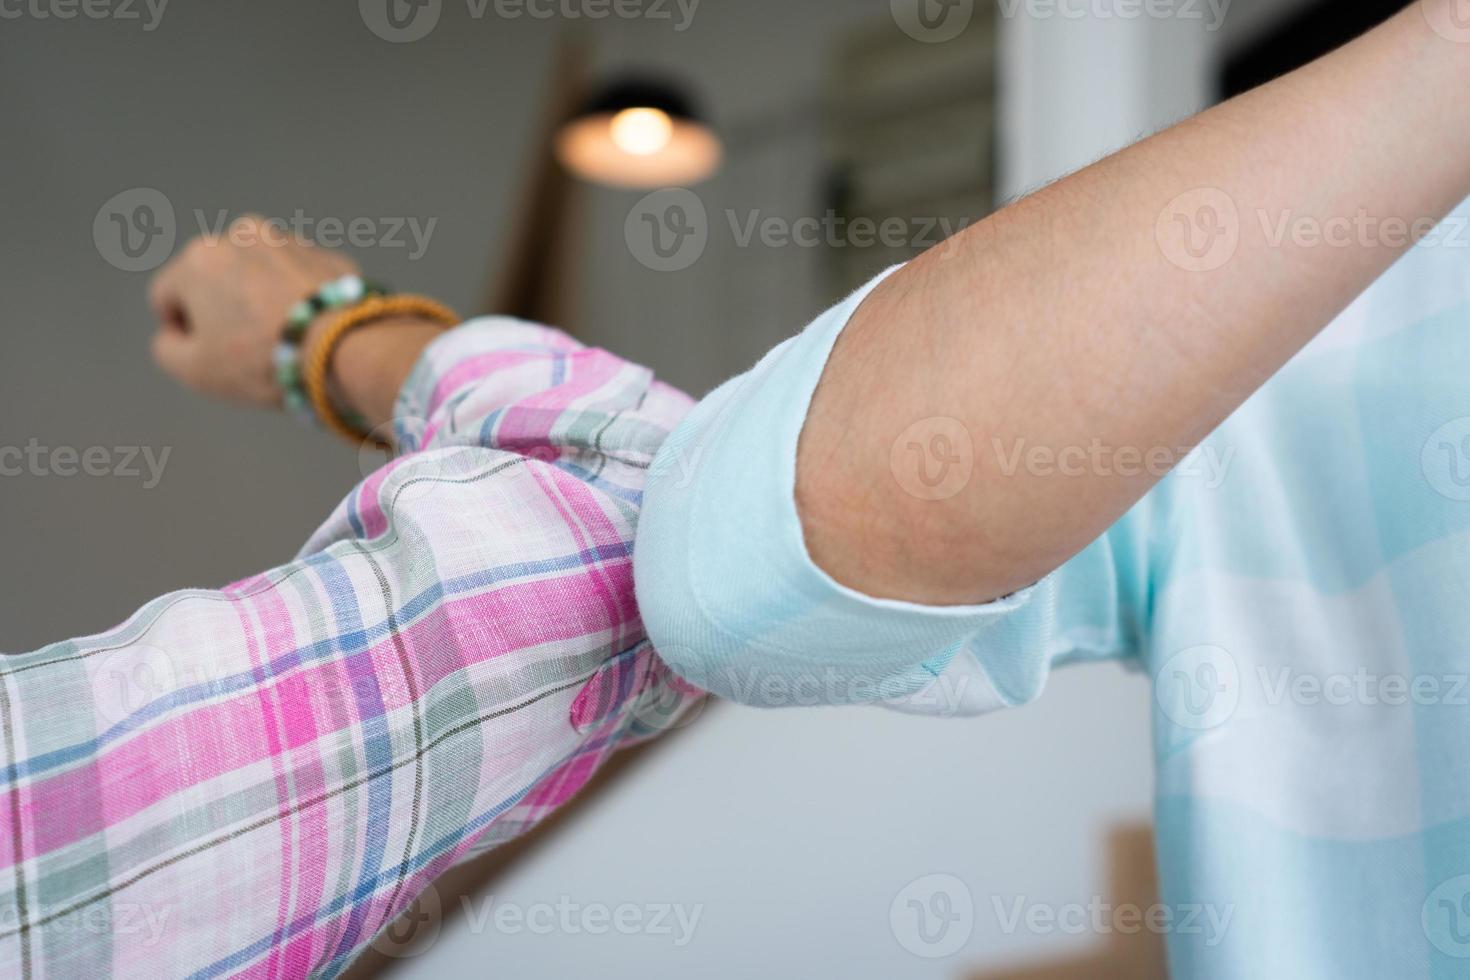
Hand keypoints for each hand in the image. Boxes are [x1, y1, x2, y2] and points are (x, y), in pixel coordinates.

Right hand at [148, 214, 358, 406]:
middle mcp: (241, 235)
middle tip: (248, 349)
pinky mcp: (328, 255)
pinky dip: (299, 298)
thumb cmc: (260, 360)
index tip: (208, 356)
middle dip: (224, 310)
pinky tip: (312, 328)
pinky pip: (300, 279)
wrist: (345, 348)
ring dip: (262, 299)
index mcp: (199, 258)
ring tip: (283, 338)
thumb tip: (174, 334)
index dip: (181, 331)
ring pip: (261, 275)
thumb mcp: (194, 371)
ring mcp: (290, 241)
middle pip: (216, 279)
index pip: (168, 295)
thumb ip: (167, 349)